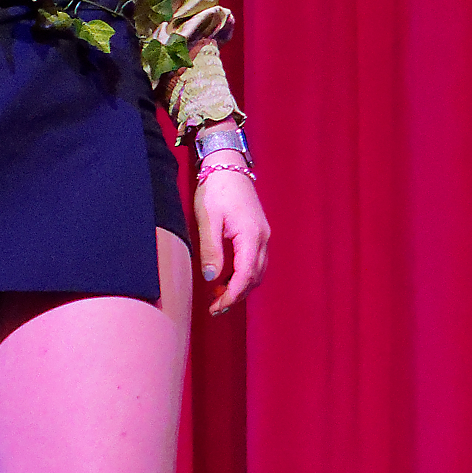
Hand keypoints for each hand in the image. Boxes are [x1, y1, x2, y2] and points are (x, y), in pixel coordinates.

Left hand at [195, 155, 268, 315]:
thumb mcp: (208, 220)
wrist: (227, 164)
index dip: (232, 295)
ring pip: (257, 270)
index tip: (216, 308)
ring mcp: (263, 234)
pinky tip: (226, 276)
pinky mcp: (258, 231)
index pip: (246, 276)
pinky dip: (243, 273)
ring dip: (240, 285)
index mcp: (251, 235)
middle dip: (236, 295)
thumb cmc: (217, 189)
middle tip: (214, 307)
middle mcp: (262, 237)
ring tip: (218, 294)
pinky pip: (255, 260)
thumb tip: (212, 279)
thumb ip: (211, 251)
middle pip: (255, 277)